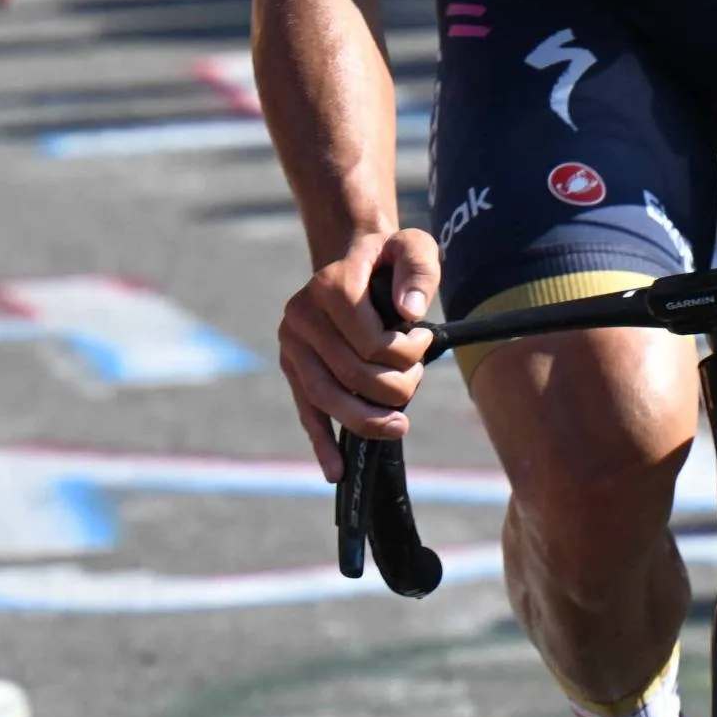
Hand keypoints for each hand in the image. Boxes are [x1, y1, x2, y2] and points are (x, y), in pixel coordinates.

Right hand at [276, 226, 441, 474]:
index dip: (407, 353)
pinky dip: (322, 443)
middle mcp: (301, 315)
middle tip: (415, 378)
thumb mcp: (414, 247)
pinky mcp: (292, 368)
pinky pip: (306, 411)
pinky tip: (337, 470)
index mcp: (329, 285)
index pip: (371, 342)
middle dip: (394, 386)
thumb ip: (419, 271)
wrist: (358, 261)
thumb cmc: (390, 260)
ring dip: (366, 420)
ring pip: (327, 398)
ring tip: (399, 426)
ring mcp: (292, 345)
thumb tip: (409, 313)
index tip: (424, 339)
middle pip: (351, 374)